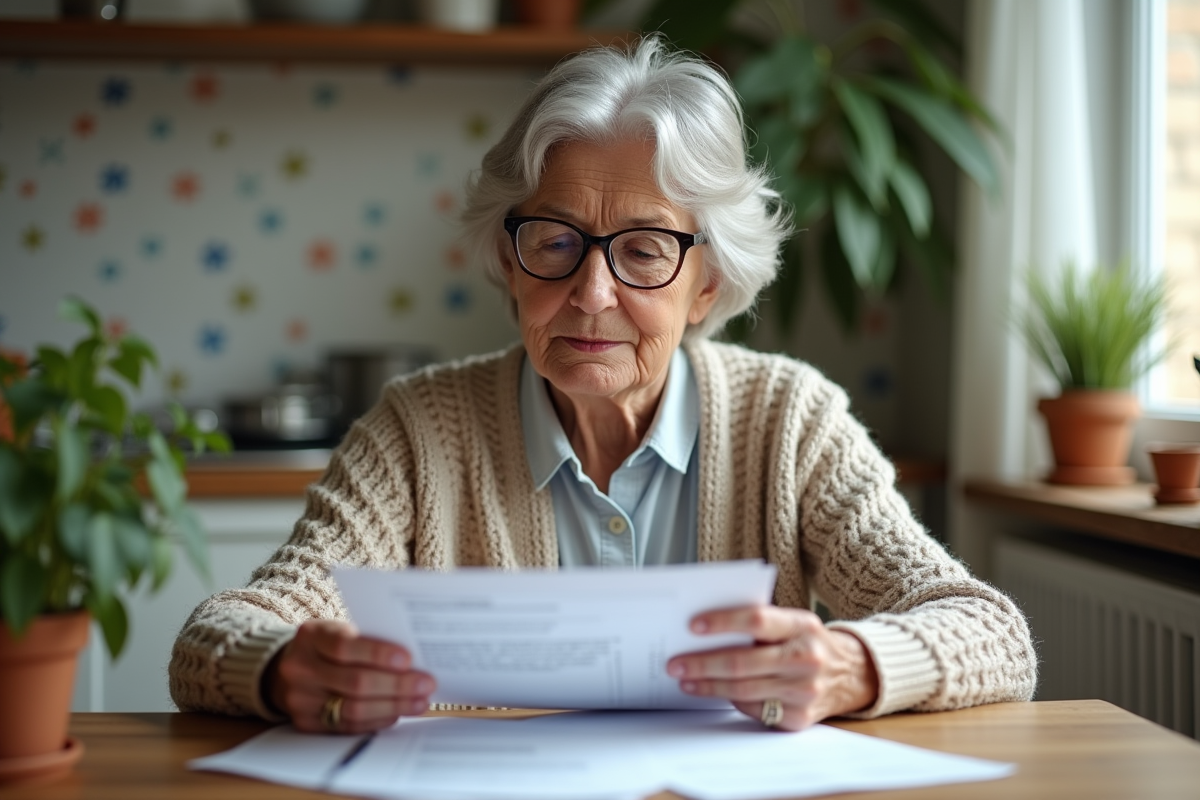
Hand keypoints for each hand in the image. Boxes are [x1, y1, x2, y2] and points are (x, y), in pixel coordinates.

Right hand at [265, 620, 435, 733]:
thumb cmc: (328, 646)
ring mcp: (300, 698)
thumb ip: (368, 640)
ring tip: (420, 701)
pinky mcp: (306, 723)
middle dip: (396, 685)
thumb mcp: (340, 631)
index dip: (377, 654)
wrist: (290, 668)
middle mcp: (300, 667)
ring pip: (353, 708)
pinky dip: (377, 720)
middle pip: (354, 681)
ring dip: (393, 706)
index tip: (408, 659)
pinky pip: (348, 726)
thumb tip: (414, 659)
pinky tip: (397, 713)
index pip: (344, 646)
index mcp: (310, 636)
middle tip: (426, 683)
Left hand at [665, 606, 878, 730]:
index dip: (723, 622)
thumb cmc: (807, 642)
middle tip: (675, 663)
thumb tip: (703, 631)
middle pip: (743, 662)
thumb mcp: (793, 623)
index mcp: (802, 626)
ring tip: (685, 680)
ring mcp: (805, 691)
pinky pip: (754, 709)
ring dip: (708, 686)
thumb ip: (759, 624)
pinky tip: (713, 692)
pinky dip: (731, 700)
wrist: (851, 674)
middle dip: (703, 663)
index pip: (756, 620)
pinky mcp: (800, 717)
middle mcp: (807, 658)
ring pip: (743, 690)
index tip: (693, 626)